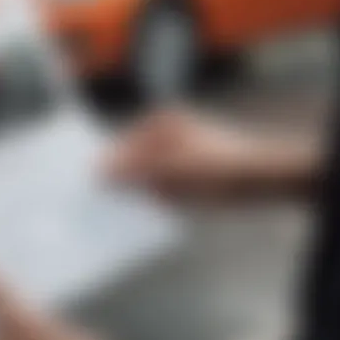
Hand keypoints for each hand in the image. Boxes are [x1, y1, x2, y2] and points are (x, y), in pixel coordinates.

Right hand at [105, 107, 257, 201]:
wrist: (256, 181)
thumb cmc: (214, 168)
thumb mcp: (167, 168)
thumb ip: (129, 168)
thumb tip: (96, 170)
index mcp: (159, 123)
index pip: (119, 143)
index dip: (103, 164)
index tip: (83, 182)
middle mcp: (165, 136)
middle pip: (130, 160)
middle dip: (115, 180)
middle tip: (92, 200)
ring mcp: (174, 157)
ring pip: (143, 178)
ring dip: (131, 193)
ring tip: (109, 212)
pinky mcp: (183, 178)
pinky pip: (157, 190)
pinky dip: (148, 201)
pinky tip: (135, 216)